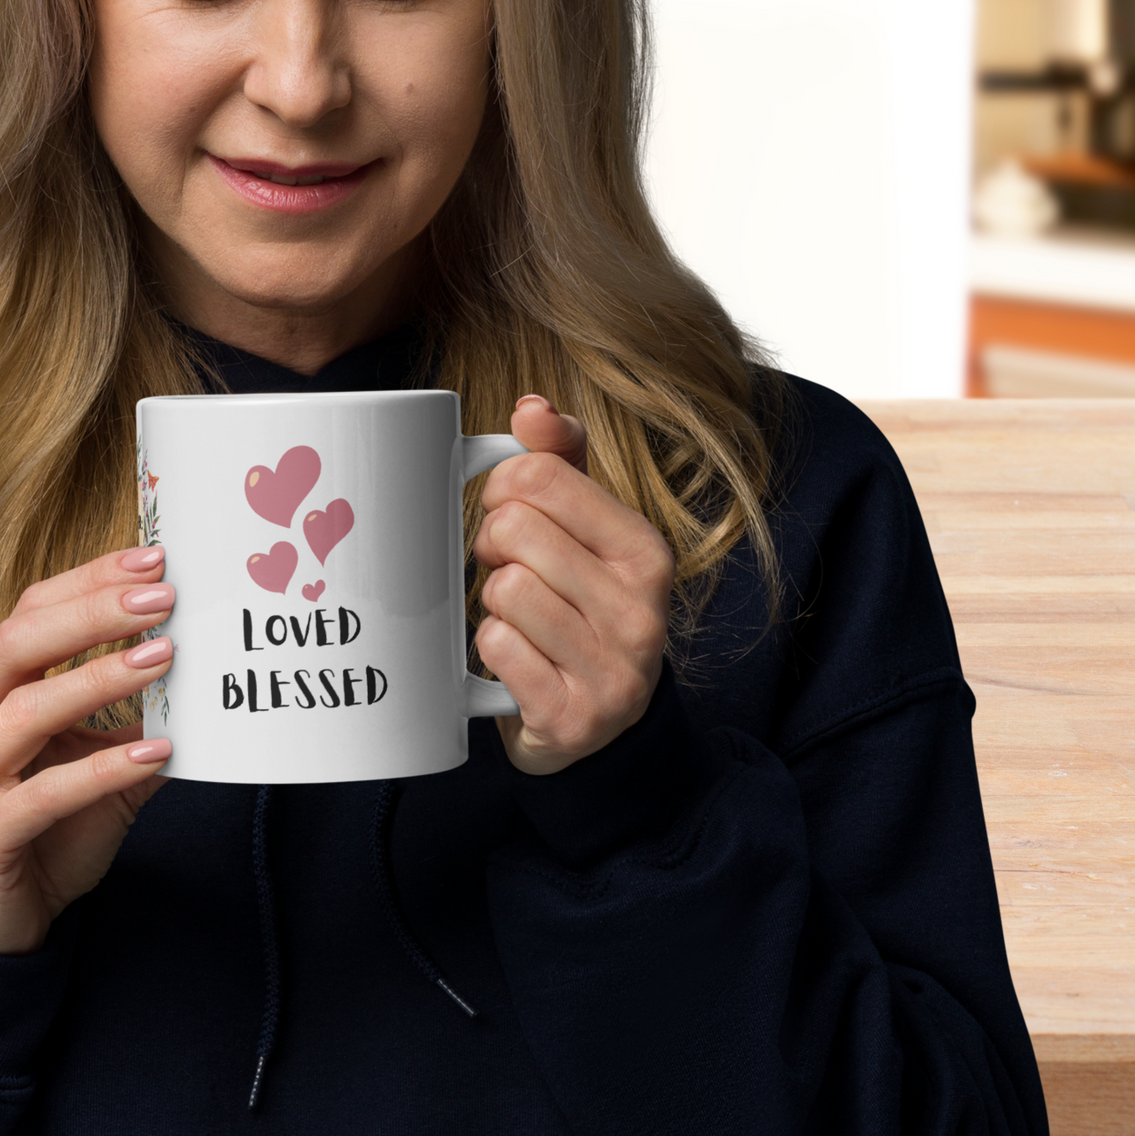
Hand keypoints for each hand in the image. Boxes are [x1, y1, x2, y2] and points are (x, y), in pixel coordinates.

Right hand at [0, 544, 175, 953]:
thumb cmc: (42, 830)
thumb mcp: (88, 761)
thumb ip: (130, 718)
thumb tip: (205, 672)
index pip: (29, 613)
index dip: (89, 581)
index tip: (152, 559)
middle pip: (18, 645)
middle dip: (92, 614)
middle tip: (163, 597)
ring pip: (26, 711)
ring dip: (99, 678)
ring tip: (164, 657)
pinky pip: (45, 795)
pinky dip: (104, 769)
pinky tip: (155, 752)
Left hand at [473, 395, 673, 775]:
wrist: (599, 728)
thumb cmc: (579, 606)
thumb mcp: (584, 529)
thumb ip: (560, 460)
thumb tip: (531, 407)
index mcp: (645, 552)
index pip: (542, 477)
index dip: (502, 489)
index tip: (508, 513)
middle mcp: (642, 612)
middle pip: (514, 531)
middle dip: (492, 546)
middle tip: (506, 569)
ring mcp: (612, 671)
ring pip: (504, 590)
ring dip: (492, 602)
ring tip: (516, 616)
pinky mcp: (572, 719)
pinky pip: (497, 648)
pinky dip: (489, 649)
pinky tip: (515, 658)